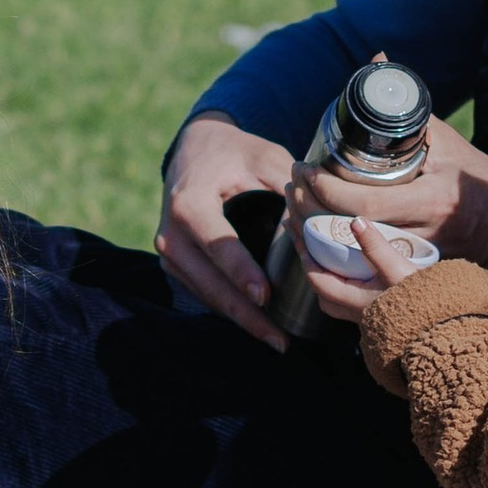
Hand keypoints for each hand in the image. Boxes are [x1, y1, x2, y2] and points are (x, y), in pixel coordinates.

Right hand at [156, 111, 296, 349]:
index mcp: (189, 203)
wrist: (195, 148)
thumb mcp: (264, 157)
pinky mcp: (173, 264)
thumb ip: (289, 187)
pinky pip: (202, 292)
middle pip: (209, 283)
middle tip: (280, 339)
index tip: (266, 298)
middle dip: (246, 314)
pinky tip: (257, 324)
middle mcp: (170, 233)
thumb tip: (319, 222)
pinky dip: (229, 309)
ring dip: (240, 319)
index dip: (242, 274)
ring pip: (205, 295)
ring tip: (276, 339)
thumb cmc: (234, 152)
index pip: (218, 245)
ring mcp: (168, 252)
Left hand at [289, 113, 487, 269]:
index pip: (366, 202)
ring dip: (314, 237)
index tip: (305, 170)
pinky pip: (362, 273)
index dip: (327, 189)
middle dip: (309, 211)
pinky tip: (314, 242)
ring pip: (350, 259)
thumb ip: (411, 112)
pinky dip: (334, 259)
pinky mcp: (412, 275)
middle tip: (292, 187)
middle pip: (349, 233)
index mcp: (432, 201)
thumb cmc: (485, 185)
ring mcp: (417, 261)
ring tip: (294, 210)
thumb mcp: (452, 146)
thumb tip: (379, 62)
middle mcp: (423, 235)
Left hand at [303, 213, 433, 327]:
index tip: (298, 232)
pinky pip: (353, 301)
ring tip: (332, 254)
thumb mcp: (400, 271)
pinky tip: (360, 270)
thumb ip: (377, 246)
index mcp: (354, 302)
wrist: (446, 332)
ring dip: (331, 276)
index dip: (306, 255)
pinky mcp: (382, 319)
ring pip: (337, 298)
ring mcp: (369, 318)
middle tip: (309, 241)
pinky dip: (348, 283)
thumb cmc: (424, 305)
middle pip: (323, 290)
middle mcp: (357, 314)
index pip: (317, 278)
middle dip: (314, 266)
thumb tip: (356, 221)